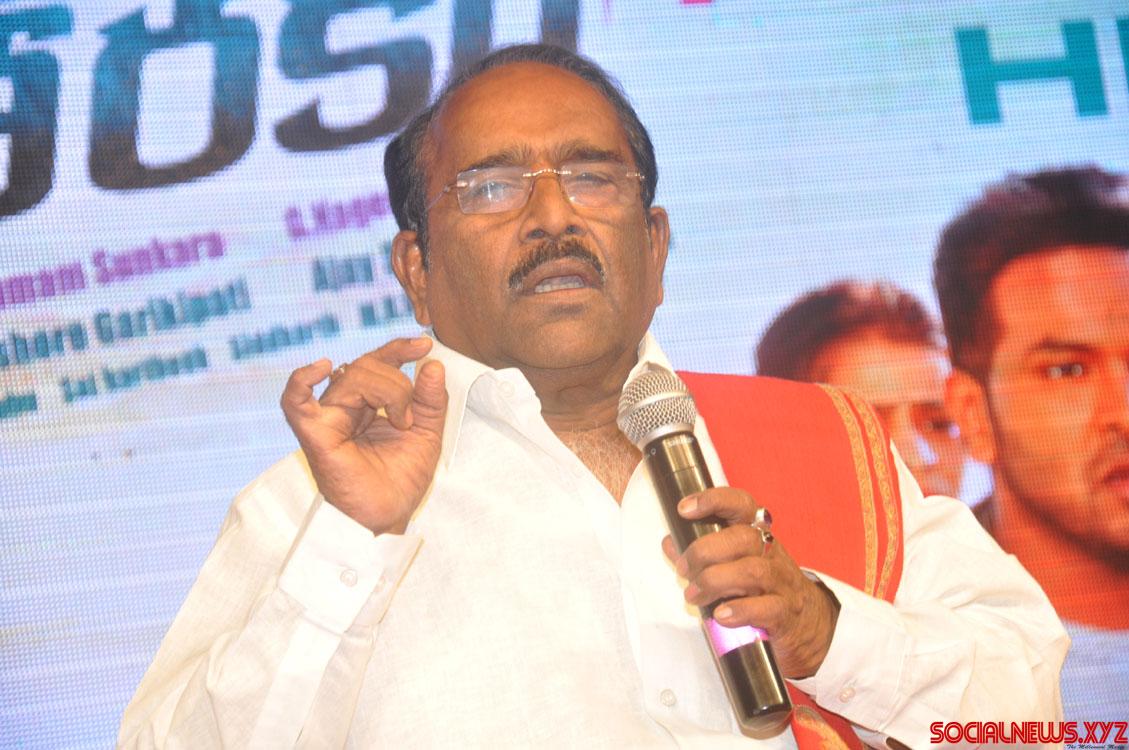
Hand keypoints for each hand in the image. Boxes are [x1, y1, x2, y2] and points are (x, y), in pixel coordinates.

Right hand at [280, 337, 447, 534]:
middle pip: (366, 365)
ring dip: (387, 391)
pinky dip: (302, 379)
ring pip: (351, 375)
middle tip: (409, 418)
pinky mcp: (314, 434)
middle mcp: (344, 406)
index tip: (424, 344)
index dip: (398, 348)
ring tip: (399, 423)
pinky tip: (320, 367)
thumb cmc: (400, 481)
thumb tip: (433, 364)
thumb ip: (431, 401)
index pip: (376, 362)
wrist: (387, 518)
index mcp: (368, 404)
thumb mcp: (428, 434)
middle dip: (398, 383)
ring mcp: (327, 418)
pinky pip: (294, 401)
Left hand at [661, 487, 839, 678]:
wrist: (810, 624)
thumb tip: (671, 542)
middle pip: (743, 539)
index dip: (714, 501)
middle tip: (684, 569)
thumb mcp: (736, 565)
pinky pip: (767, 608)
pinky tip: (721, 615)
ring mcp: (782, 583)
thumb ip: (703, 554)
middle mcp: (773, 554)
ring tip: (694, 595)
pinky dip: (740, 610)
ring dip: (715, 581)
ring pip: (752, 571)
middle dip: (705, 551)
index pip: (743, 506)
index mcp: (759, 537)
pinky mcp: (786, 614)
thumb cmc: (764, 589)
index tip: (685, 508)